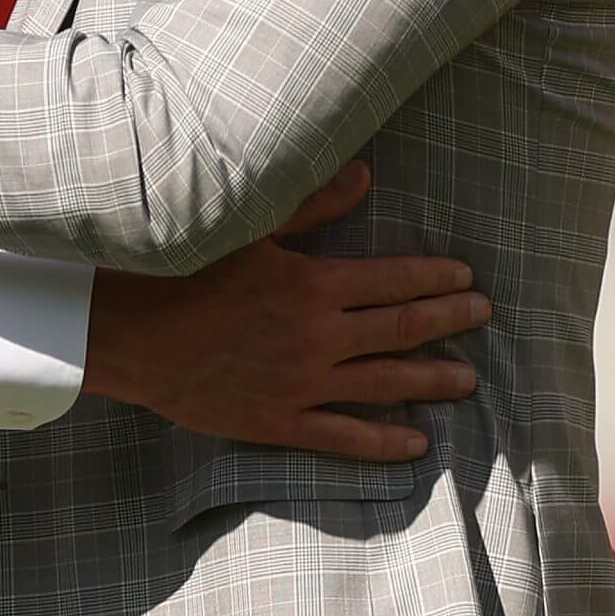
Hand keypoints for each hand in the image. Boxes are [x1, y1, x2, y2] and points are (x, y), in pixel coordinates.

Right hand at [80, 162, 489, 461]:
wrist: (132, 335)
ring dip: (431, 380)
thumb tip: (365, 173)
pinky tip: (416, 442)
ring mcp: (302, 383)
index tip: (465, 276)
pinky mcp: (279, 421)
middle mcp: (318, 336)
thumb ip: (311, 203)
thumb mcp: (250, 228)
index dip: (433, 278)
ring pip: (384, 383)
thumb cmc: (185, 272)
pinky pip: (343, 436)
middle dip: (447, 321)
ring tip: (468, 380)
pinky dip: (383, 441)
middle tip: (482, 317)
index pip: (392, 281)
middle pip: (400, 330)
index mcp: (313, 285)